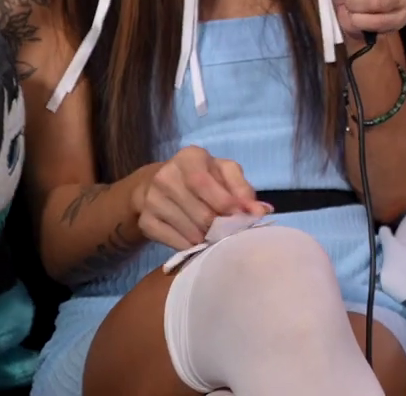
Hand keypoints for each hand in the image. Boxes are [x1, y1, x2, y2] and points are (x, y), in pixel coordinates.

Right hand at [131, 145, 266, 250]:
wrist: (159, 184)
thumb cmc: (202, 177)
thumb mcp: (224, 173)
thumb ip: (243, 189)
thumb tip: (260, 211)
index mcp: (189, 157)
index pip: (203, 183)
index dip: (225, 203)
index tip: (242, 218)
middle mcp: (166, 176)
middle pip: (199, 211)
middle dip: (220, 226)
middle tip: (232, 233)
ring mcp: (151, 200)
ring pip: (188, 230)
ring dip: (208, 238)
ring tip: (216, 237)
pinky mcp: (145, 222)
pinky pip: (172, 241)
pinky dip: (190, 246)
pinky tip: (197, 243)